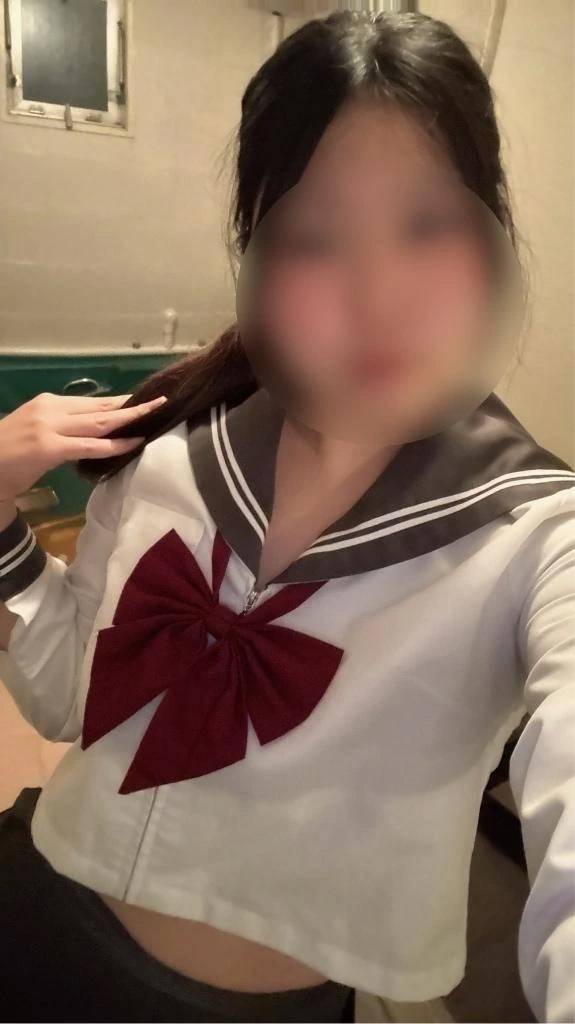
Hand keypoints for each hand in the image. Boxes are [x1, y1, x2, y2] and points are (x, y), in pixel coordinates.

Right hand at [0, 392, 166, 501]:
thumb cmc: (10, 456)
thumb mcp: (38, 432)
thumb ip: (64, 428)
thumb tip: (95, 430)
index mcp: (49, 403)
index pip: (92, 401)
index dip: (120, 402)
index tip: (143, 399)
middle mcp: (50, 409)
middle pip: (100, 406)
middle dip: (132, 405)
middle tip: (159, 401)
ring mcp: (49, 427)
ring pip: (99, 421)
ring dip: (130, 418)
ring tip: (154, 414)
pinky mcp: (48, 447)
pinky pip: (89, 445)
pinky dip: (114, 444)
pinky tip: (133, 442)